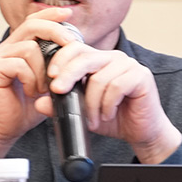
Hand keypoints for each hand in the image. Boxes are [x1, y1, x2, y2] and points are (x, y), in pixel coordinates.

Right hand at [0, 9, 81, 171]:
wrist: (4, 130)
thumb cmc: (26, 108)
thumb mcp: (48, 83)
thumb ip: (55, 66)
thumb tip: (76, 52)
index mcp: (17, 48)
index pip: (33, 22)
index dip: (50, 14)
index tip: (68, 13)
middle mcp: (5, 49)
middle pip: (32, 26)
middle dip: (56, 32)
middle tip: (72, 45)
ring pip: (29, 48)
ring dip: (43, 69)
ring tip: (43, 88)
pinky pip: (20, 65)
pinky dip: (32, 80)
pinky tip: (32, 93)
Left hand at [36, 38, 181, 164]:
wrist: (141, 132)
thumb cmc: (114, 118)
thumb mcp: (82, 112)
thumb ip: (61, 106)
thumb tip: (40, 103)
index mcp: (98, 61)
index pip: (76, 49)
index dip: (61, 59)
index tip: (50, 76)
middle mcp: (113, 59)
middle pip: (85, 58)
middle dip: (68, 75)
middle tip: (58, 92)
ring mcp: (129, 66)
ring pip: (100, 78)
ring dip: (92, 103)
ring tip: (92, 120)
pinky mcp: (141, 77)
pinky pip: (117, 86)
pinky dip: (108, 105)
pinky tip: (108, 115)